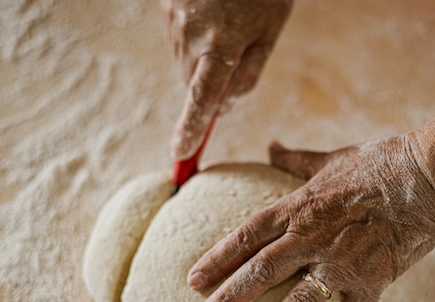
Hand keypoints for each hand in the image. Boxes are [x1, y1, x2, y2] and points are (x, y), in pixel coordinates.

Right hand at [161, 0, 292, 158]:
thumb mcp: (269, 32)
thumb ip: (247, 74)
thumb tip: (223, 107)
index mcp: (221, 46)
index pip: (202, 99)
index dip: (191, 128)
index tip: (180, 153)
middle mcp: (191, 36)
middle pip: (193, 84)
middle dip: (210, 85)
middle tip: (233, 59)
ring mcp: (174, 21)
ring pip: (184, 64)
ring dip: (202, 62)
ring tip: (225, 28)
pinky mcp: (165, 8)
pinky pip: (177, 41)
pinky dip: (192, 41)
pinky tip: (210, 18)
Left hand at [187, 135, 434, 301]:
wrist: (429, 174)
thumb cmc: (380, 162)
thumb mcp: (330, 158)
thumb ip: (296, 159)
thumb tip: (271, 146)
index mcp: (299, 207)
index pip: (247, 235)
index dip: (217, 259)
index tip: (193, 280)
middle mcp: (312, 237)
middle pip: (260, 271)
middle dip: (227, 299)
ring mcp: (342, 261)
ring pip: (297, 301)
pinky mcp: (374, 278)